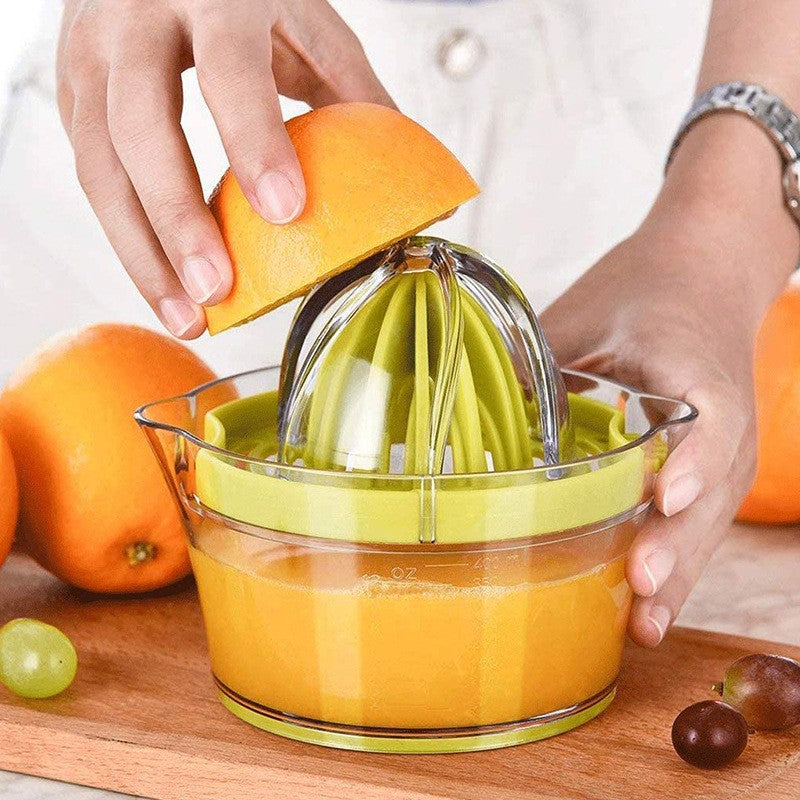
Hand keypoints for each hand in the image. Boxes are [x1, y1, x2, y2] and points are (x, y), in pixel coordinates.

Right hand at [56, 0, 392, 337]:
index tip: (285, 212)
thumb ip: (351, 91)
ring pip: (100, 164)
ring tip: (188, 315)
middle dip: (178, 218)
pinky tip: (163, 283)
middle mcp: (137, 18)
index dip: (254, 142)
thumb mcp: (306, 20)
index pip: (231, 72)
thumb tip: (407, 180)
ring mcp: (91, 55)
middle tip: (216, 290)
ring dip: (143, 252)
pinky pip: (91, 175)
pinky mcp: (72, 93)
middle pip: (142, 126)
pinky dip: (127, 238)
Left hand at [540, 116, 797, 646]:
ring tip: (642, 625)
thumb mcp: (586, 312)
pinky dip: (675, 561)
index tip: (666, 497)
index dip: (692, 462)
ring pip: (708, 519)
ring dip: (677, 571)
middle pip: (711, 490)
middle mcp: (723, 419)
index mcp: (696, 369)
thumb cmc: (644, 290)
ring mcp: (723, 448)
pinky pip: (698, 520)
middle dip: (676, 542)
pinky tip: (644, 603)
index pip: (711, 421)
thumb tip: (462, 404)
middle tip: (638, 584)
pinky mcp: (710, 466)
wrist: (703, 271)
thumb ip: (539, 359)